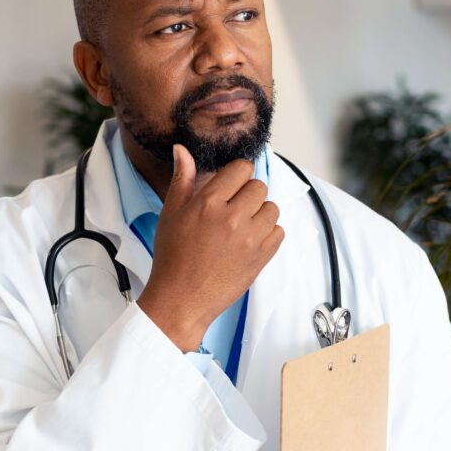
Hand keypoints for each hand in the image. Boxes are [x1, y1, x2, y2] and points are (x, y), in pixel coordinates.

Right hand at [137, 144, 284, 351]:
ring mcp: (250, 238)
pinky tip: (248, 242)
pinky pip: (279, 232)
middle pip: (259, 186)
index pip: (241, 168)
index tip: (231, 186)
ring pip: (271, 208)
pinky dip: (268, 235)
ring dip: (259, 214)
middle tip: (232, 210)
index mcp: (208, 202)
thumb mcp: (171, 213)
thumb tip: (183, 150)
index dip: (237, 175)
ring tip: (240, 227)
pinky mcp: (261, 257)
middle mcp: (232, 217)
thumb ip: (182, 179)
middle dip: (247, 194)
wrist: (180, 300)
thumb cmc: (173, 258)